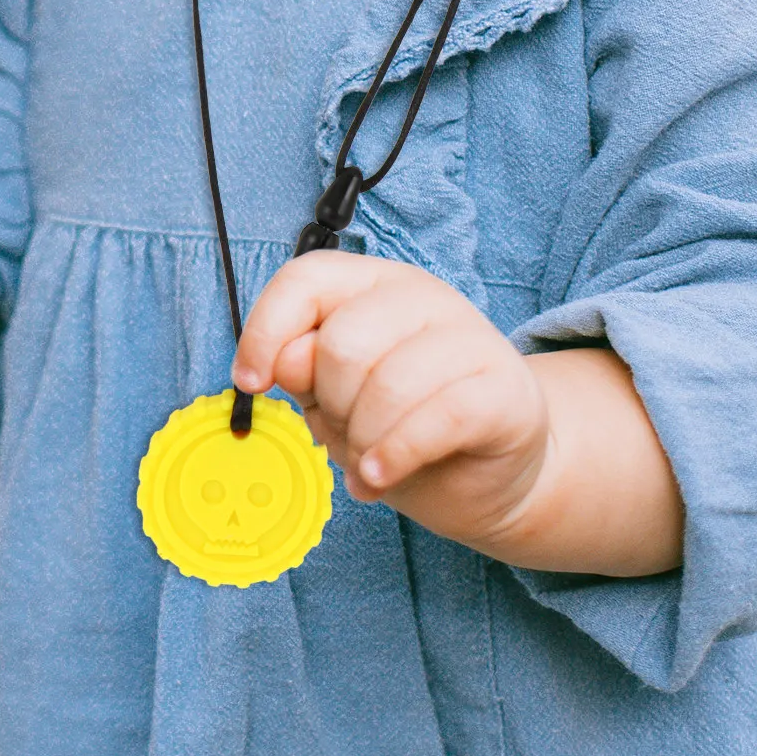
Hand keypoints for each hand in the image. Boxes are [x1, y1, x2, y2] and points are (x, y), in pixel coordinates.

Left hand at [233, 252, 681, 575]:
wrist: (492, 473)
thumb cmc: (404, 426)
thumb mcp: (338, 398)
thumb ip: (307, 371)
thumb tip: (283, 360)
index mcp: (374, 285)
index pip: (307, 278)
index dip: (266, 329)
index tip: (250, 382)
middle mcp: (423, 297)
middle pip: (341, 343)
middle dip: (331, 405)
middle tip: (347, 434)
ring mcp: (471, 337)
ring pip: (387, 385)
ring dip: (364, 442)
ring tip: (369, 464)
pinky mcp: (505, 389)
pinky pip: (435, 420)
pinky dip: (395, 457)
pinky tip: (382, 477)